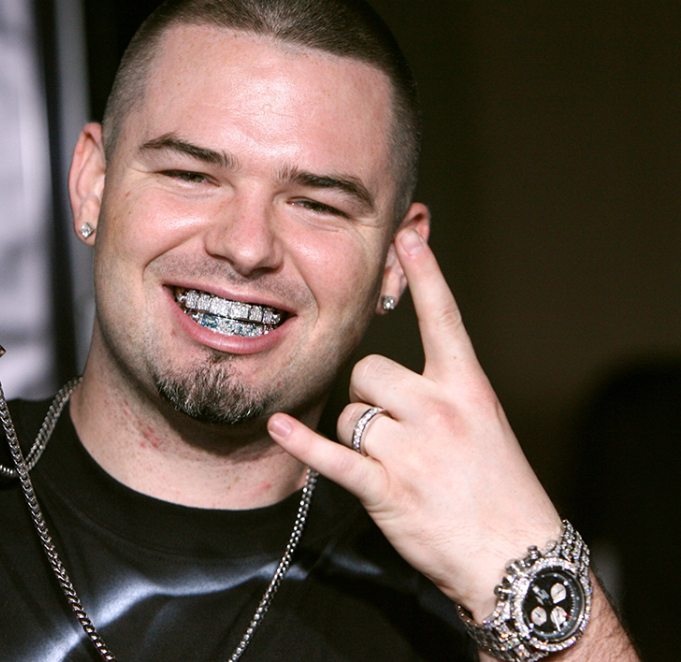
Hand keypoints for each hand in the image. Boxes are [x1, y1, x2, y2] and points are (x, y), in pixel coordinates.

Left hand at [268, 228, 560, 619]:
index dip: (425, 276)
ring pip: (352, 412)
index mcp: (468, 388)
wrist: (515, 557)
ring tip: (394, 464)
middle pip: (370, 369)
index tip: (406, 238)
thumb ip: (442, 390)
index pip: (443, 319)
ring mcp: (414, 449)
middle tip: (393, 431)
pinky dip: (303, 444)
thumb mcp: (484, 424)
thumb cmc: (497, 489)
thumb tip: (386, 373)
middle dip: (368, 395)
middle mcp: (440, 410)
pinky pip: (334, 456)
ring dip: (358, 435)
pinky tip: (278, 428)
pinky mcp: (388, 488)